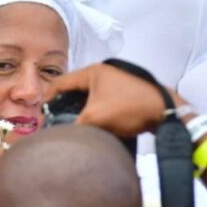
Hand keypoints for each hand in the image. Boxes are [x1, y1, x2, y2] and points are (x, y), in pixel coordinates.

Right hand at [44, 62, 174, 137]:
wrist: (165, 111)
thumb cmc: (129, 108)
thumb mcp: (97, 118)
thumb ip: (75, 124)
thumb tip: (63, 134)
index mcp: (93, 72)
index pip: (61, 82)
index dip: (48, 98)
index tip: (42, 114)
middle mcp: (102, 73)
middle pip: (73, 89)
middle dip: (63, 105)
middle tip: (55, 121)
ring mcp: (114, 82)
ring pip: (88, 97)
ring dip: (79, 110)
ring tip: (71, 125)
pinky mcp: (123, 93)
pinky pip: (101, 101)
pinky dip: (93, 112)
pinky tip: (91, 125)